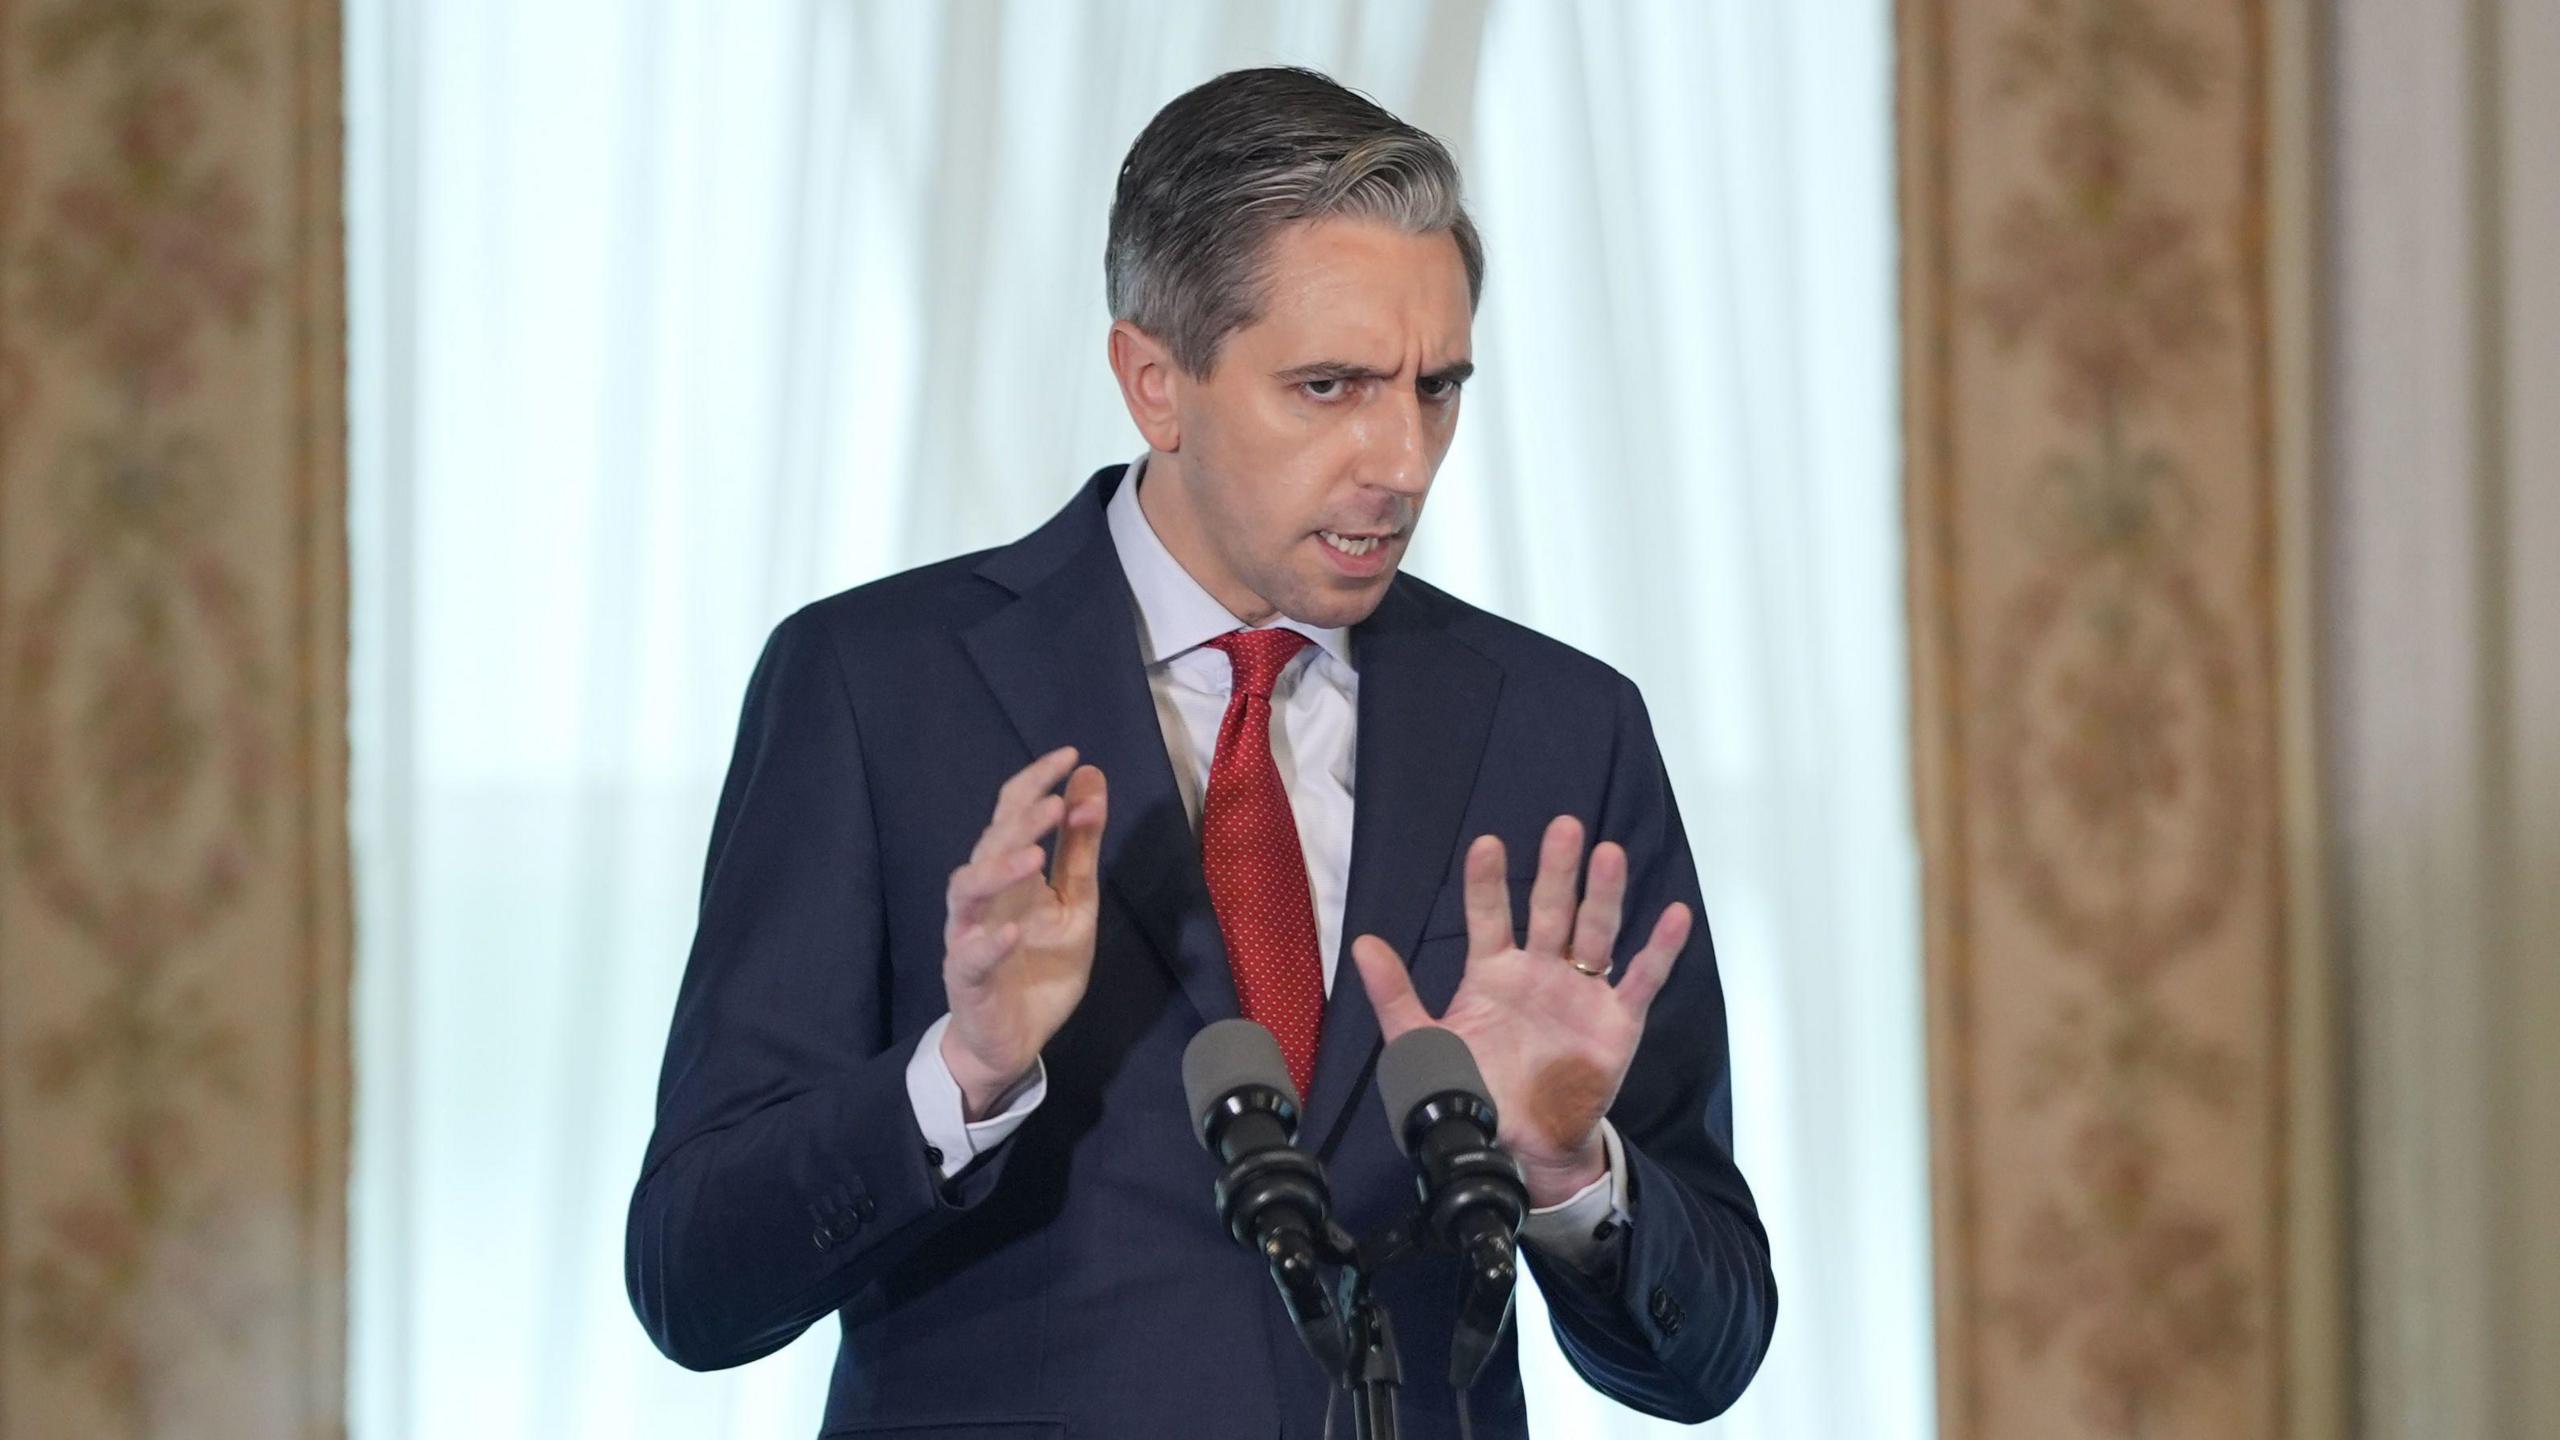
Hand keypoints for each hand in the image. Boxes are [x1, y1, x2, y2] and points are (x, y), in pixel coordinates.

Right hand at [941, 745, 1108, 1118]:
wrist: (1014, 1038)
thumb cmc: (1041, 965)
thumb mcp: (1076, 902)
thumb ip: (1081, 846)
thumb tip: (1091, 780)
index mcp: (1009, 874)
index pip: (1011, 813)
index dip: (1035, 782)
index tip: (1070, 756)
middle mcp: (982, 897)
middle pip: (988, 845)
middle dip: (1020, 821)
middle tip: (1056, 802)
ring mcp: (968, 935)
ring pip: (966, 892)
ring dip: (998, 870)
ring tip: (1034, 856)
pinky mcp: (967, 979)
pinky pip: (970, 956)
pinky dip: (990, 942)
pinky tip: (1015, 930)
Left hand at [1350, 815, 1688, 1206]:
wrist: (1517, 1148)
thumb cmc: (1470, 1092)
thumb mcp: (1422, 1045)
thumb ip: (1395, 995)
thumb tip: (1363, 944)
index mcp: (1493, 973)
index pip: (1490, 916)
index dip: (1487, 882)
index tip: (1487, 844)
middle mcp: (1539, 973)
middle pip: (1551, 910)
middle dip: (1557, 870)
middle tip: (1564, 826)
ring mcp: (1581, 993)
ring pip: (1596, 933)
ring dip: (1604, 895)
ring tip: (1609, 854)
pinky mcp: (1616, 1022)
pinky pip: (1642, 980)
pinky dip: (1660, 949)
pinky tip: (1675, 914)